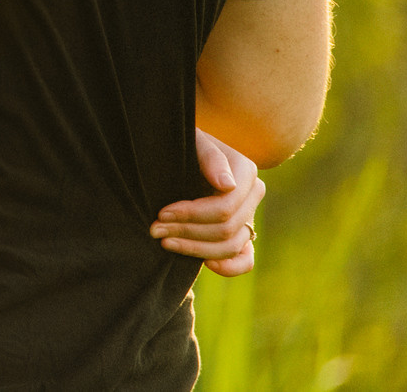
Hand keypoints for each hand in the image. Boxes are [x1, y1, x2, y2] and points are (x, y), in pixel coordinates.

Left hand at [151, 130, 262, 274]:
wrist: (179, 148)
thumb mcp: (192, 140)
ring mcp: (249, 215)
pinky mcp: (241, 232)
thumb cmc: (183, 141)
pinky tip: (206, 265)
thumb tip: (227, 186)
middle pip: (225, 228)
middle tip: (154, 229)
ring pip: (230, 246)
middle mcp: (252, 195)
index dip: (192, 214)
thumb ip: (209, 157)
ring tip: (165, 241)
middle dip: (187, 232)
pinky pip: (245, 259)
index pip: (224, 207)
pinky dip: (229, 267)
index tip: (162, 213)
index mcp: (246, 172)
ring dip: (196, 249)